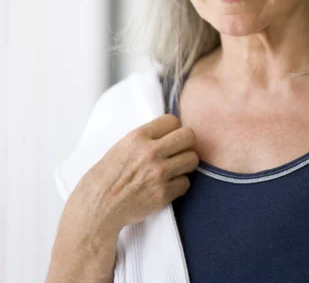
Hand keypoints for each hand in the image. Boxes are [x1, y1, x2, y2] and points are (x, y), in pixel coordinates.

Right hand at [72, 114, 198, 241]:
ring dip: (185, 165)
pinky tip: (167, 186)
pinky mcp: (163, 194)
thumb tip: (168, 133)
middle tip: (178, 153)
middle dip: (186, 144)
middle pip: (189, 136)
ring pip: (192, 159)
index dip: (173, 129)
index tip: (169, 138)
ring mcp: (158, 173)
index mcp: (138, 136)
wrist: (97, 207)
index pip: (173, 120)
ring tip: (173, 170)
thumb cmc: (106, 177)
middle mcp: (150, 152)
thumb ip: (145, 138)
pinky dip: (179, 185)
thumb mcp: (121, 146)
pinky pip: (186, 183)